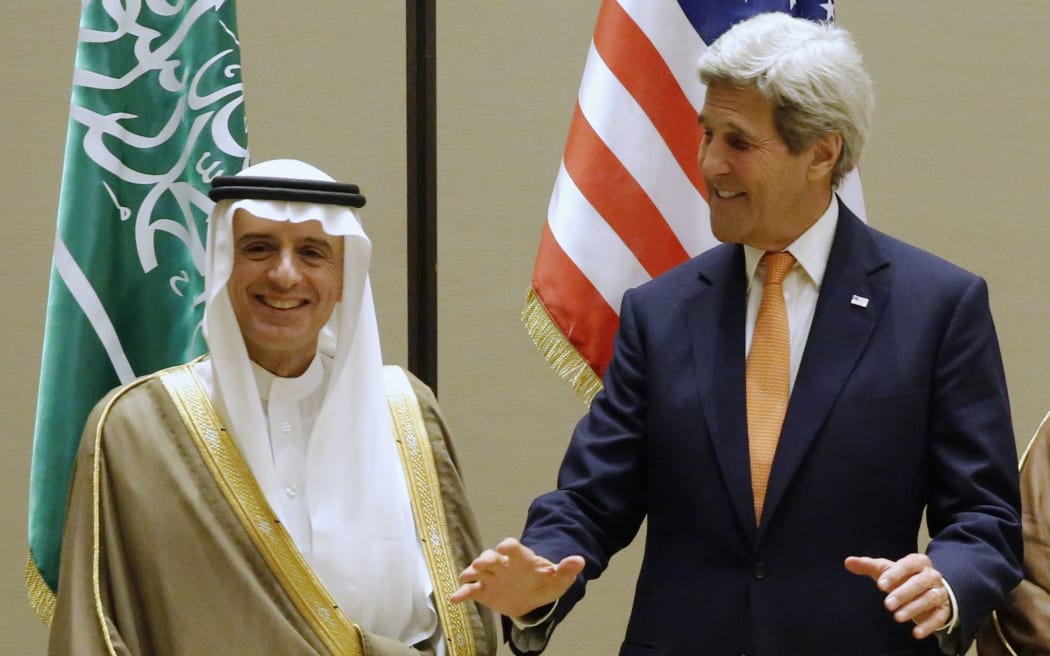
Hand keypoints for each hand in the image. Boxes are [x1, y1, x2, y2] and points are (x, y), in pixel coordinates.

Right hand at [451, 537, 584, 617]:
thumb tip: (580, 560)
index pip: (515, 548)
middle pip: (492, 556)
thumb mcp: (557, 579)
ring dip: (472, 570)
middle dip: (486, 558)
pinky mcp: (483, 590)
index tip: (506, 545)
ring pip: (479, 570)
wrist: (530, 596)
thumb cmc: (542, 583)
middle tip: (481, 563)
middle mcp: (503, 564)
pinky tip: (454, 598)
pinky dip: (462, 593)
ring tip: (467, 574)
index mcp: (521, 559)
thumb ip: (566, 569)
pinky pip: (471, 590)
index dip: (510, 546)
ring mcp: (491, 576)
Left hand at [844, 553, 952, 639]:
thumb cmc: (903, 577)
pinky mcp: (943, 609)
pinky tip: (916, 633)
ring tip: (897, 617)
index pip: (908, 564)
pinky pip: (939, 617)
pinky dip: (929, 625)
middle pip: (920, 582)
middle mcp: (931, 575)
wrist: (929, 589)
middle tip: (887, 604)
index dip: (895, 574)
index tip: (880, 585)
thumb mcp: (886, 570)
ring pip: (930, 599)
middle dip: (903, 593)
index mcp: (918, 562)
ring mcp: (940, 592)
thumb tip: (848, 561)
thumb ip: (868, 565)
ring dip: (914, 608)